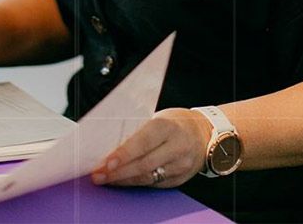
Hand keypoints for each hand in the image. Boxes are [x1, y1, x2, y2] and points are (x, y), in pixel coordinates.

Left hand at [91, 108, 210, 187]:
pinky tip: (123, 181)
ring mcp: (181, 165)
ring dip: (124, 179)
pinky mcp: (180, 178)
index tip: (107, 162)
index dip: (124, 153)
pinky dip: (136, 183)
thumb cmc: (174, 123)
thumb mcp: (159, 118)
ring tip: (106, 179)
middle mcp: (177, 146)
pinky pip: (154, 184)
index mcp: (169, 126)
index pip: (144, 141)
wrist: (204, 133)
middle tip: (98, 174)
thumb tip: (110, 143)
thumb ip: (139, 130)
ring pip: (148, 177)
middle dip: (118, 171)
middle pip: (144, 164)